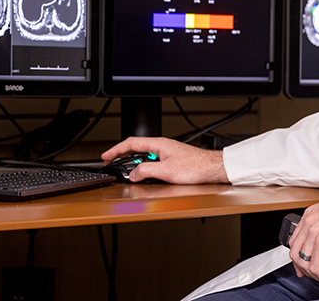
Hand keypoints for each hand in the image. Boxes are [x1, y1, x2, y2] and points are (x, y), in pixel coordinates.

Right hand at [101, 136, 228, 183]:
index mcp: (159, 144)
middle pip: (137, 149)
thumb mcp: (165, 171)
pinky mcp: (173, 160)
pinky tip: (145, 175)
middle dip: (122, 156)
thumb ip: (146, 171)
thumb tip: (134, 174)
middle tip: (112, 164)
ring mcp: (168, 153)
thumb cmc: (195, 166)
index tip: (106, 156)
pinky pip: (153, 162)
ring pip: (145, 156)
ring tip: (127, 172)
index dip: (116, 149)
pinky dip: (144, 167)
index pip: (131, 143)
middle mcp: (163, 146)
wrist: (212, 169)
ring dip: (134, 163)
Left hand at [288, 182, 318, 283]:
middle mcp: (310, 222)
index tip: (304, 266)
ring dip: (317, 275)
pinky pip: (317, 269)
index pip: (295, 240)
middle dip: (305, 268)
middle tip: (317, 275)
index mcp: (311, 214)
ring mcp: (315, 233)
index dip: (298, 257)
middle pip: (295, 253)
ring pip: (304, 263)